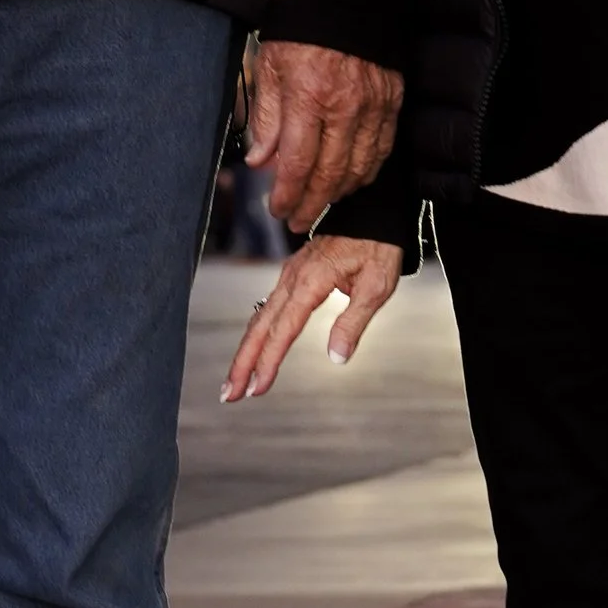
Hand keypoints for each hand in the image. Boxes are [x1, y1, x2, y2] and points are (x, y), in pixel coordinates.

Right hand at [223, 234, 404, 401]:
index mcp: (311, 281)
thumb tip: (336, 358)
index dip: (268, 360)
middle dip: (243, 362)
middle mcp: (293, 277)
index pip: (284, 329)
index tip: (257, 388)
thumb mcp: (377, 285)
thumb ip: (354, 321)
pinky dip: (257, 331)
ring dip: (246, 350)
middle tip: (228, 394)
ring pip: (260, 317)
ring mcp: (290, 274)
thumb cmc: (378, 246)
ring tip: (235, 380)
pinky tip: (254, 347)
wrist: (373, 213)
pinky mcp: (293, 273)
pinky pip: (268, 306)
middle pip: (260, 326)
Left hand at [245, 39, 401, 229]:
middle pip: (330, 173)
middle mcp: (345, 106)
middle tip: (297, 221)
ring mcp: (374, 105)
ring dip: (340, 193)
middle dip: (312, 204)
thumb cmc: (301, 30)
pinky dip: (367, 171)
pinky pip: (383, 149)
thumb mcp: (270, 67)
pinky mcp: (392, 101)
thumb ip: (266, 118)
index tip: (278, 211)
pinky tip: (352, 180)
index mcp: (308, 97)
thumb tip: (259, 162)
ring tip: (321, 203)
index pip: (297, 163)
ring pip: (360, 167)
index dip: (287, 195)